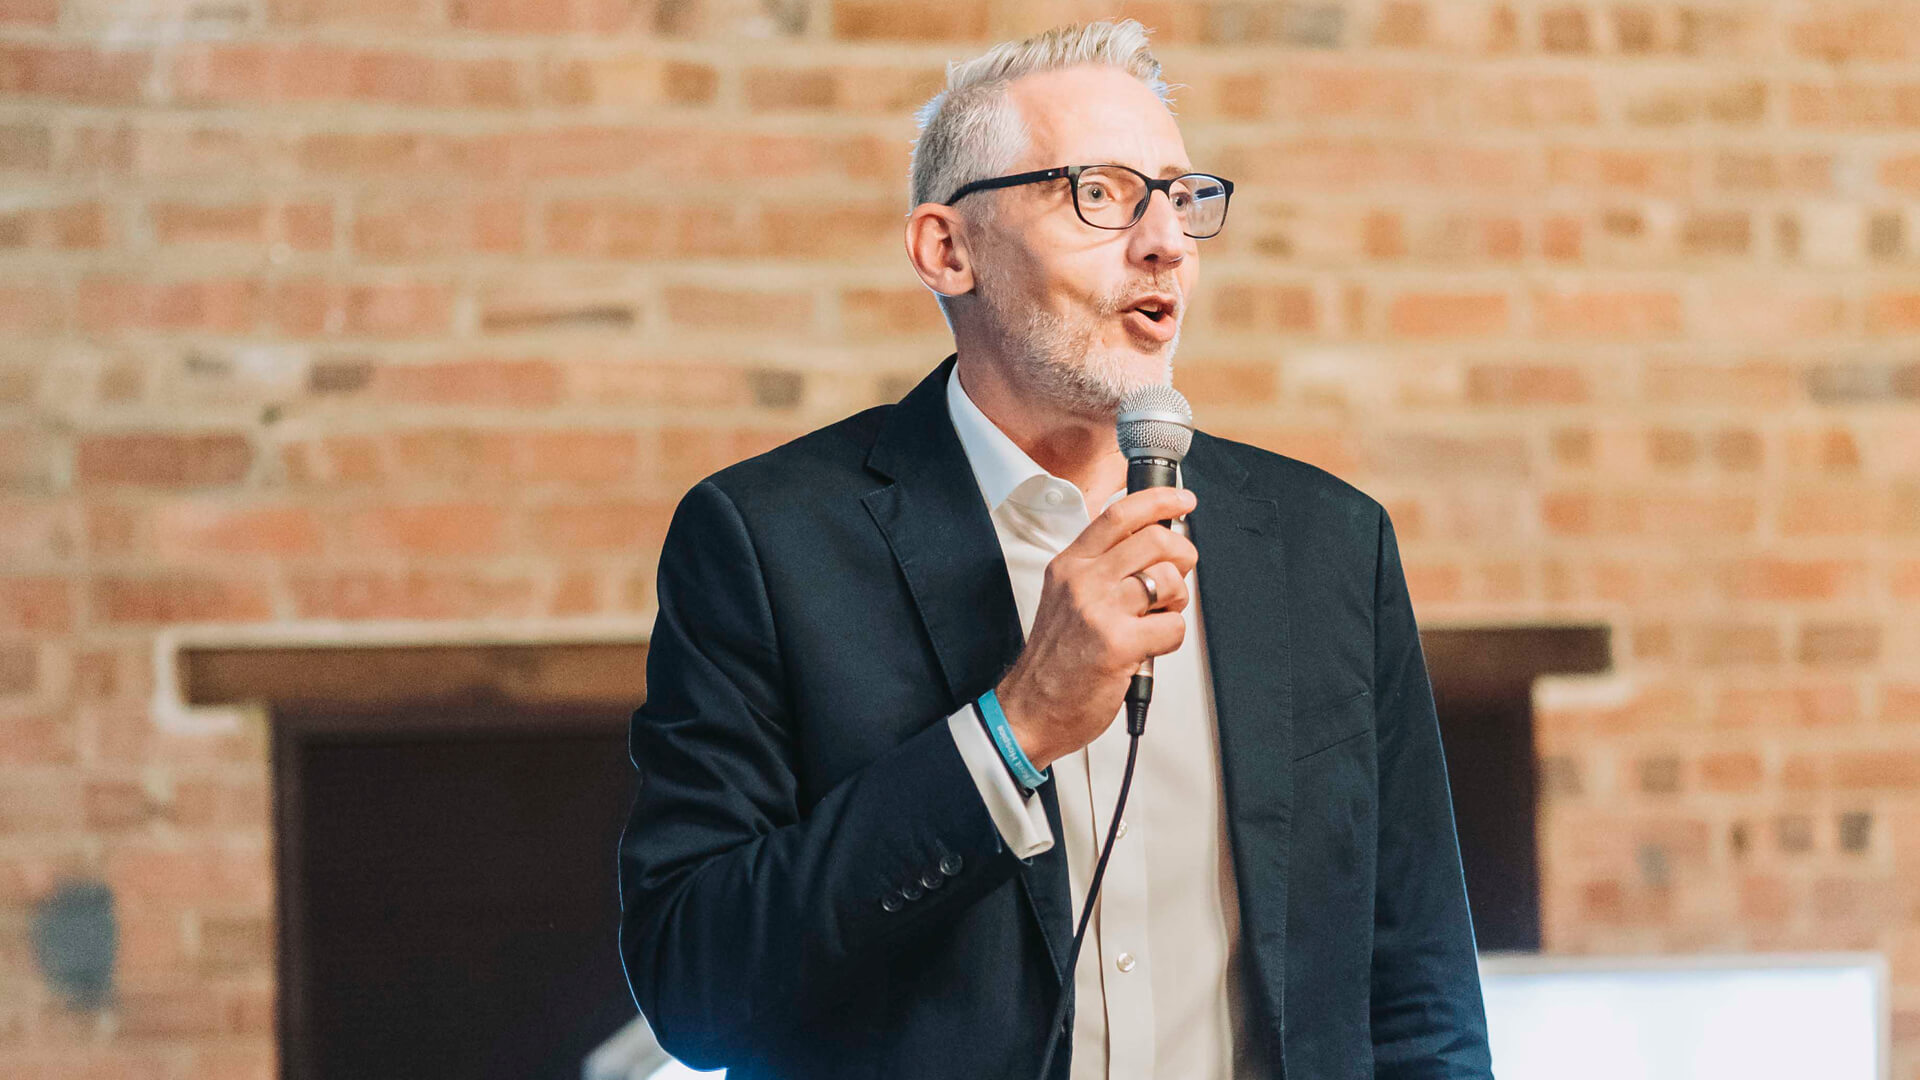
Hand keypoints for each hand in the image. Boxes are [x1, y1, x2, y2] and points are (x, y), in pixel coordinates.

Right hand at [994, 486, 1197, 770]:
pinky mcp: (1117, 644)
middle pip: (1153, 540)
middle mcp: (1082, 581)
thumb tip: (1154, 549)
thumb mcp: (1066, 598)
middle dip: (1183, 555)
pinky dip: (1172, 638)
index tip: (1182, 501)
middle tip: (1180, 574)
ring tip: (1159, 617)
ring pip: (1168, 579)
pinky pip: (1173, 626)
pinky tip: (1151, 646)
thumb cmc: (1055, 660)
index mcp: (1070, 564)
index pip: (1119, 514)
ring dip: (1177, 601)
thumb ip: (1103, 569)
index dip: (1158, 500)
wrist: (1031, 708)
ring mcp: (1099, 611)